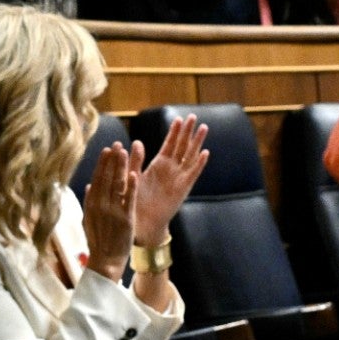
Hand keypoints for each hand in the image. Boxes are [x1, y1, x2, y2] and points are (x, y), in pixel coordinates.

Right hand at [81, 142, 140, 282]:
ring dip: (120, 167)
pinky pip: (128, 200)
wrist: (105, 260)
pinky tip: (133, 173)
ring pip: (117, 185)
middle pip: (107, 178)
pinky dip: (130, 186)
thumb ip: (90, 202)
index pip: (97, 179)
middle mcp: (101, 206)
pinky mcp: (126, 219)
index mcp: (91, 204)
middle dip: (112, 160)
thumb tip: (90, 185)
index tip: (106, 150)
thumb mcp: (89, 220)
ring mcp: (113, 212)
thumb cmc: (98, 240)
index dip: (102, 163)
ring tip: (125, 152)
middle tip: (117, 144)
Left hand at [134, 116, 209, 245]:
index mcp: (158, 165)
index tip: (178, 119)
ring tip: (203, 128)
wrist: (142, 222)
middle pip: (182, 147)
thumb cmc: (135, 200)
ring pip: (190, 156)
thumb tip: (136, 142)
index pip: (168, 144)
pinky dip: (199, 164)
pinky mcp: (183, 189)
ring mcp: (178, 178)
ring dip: (196, 143)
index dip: (174, 132)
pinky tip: (205, 152)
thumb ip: (136, 160)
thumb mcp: (133, 177)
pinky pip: (192, 174)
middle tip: (193, 117)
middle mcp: (171, 170)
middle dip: (187, 132)